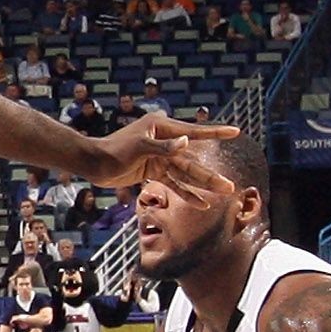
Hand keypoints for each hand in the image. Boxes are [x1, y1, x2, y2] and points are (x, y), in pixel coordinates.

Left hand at [66, 109, 246, 185]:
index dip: (216, 132)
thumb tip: (186, 142)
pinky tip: (202, 204)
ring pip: (186, 173)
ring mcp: (160, 157)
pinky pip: (174, 183)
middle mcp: (165, 141)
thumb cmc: (114, 150)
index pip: (194, 131)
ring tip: (224, 194)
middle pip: (193, 159)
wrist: (94, 164)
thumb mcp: (139, 147)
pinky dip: (186, 193)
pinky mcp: (154, 171)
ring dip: (203, 185)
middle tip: (231, 186)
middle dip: (211, 174)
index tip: (236, 132)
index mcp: (162, 127)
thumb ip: (163, 147)